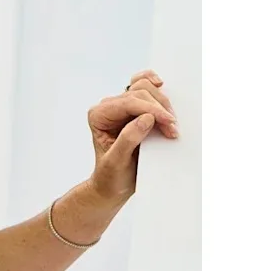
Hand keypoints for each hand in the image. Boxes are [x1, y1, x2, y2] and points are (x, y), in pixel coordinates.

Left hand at [87, 70, 177, 201]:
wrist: (113, 185)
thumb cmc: (111, 175)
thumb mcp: (116, 162)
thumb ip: (128, 139)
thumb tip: (146, 118)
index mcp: (98, 116)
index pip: (128, 103)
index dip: (152, 110)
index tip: (169, 123)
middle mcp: (108, 108)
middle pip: (139, 93)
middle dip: (159, 110)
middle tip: (172, 130)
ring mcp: (121, 107)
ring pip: (144, 88)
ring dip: (162, 103)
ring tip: (171, 124)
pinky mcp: (133, 110)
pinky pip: (143, 87)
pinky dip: (154, 87)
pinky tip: (161, 85)